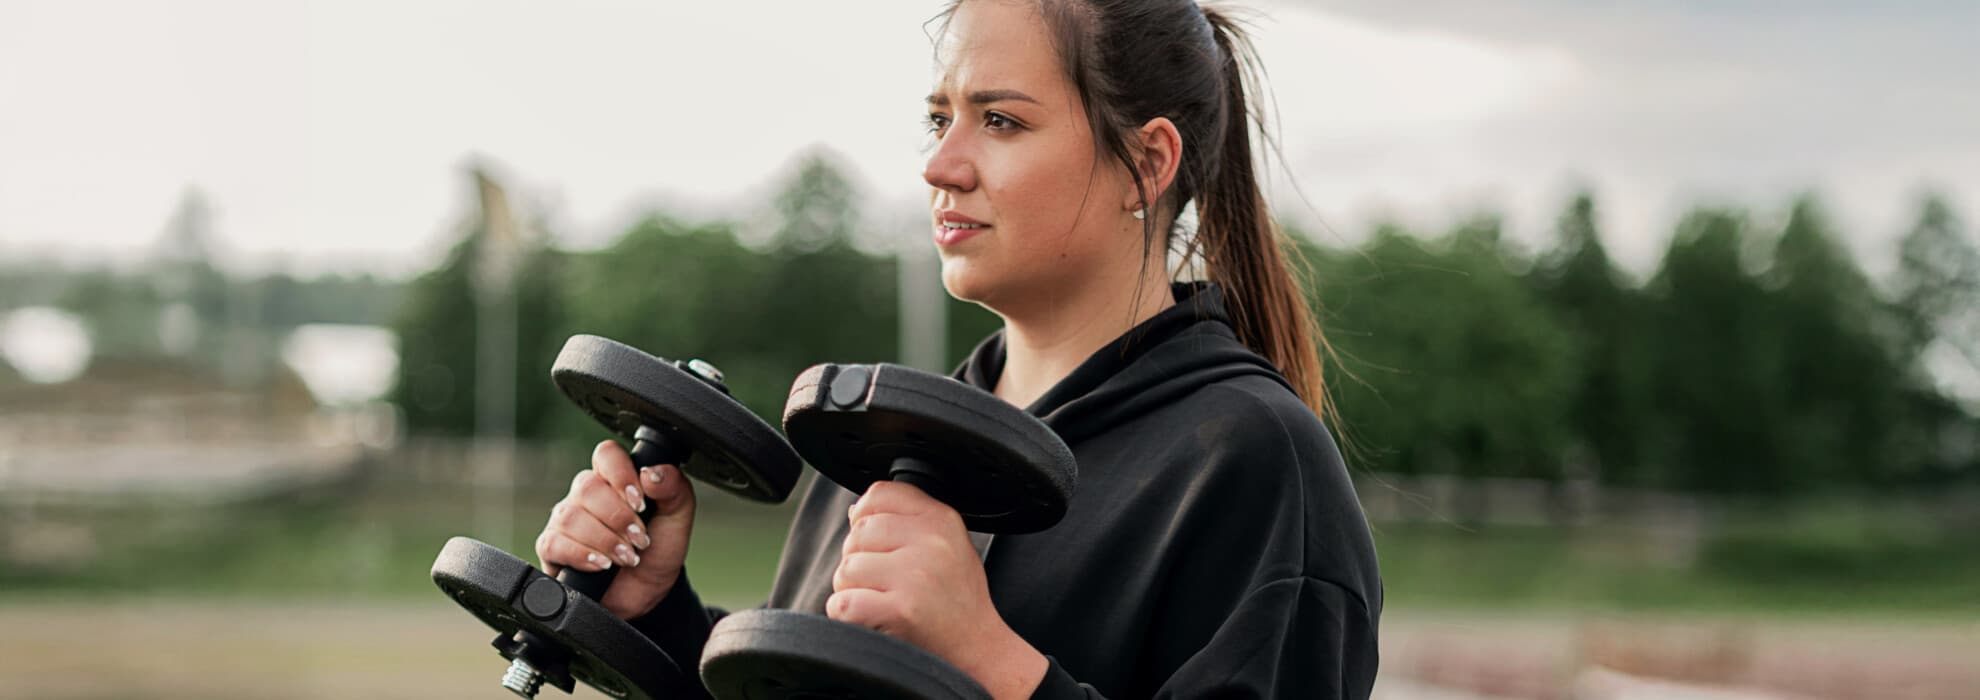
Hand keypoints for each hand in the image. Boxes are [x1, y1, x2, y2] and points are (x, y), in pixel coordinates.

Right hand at [534, 439, 697, 619]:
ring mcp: (565, 520)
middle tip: (640, 539)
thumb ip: (674, 489)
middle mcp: (585, 495)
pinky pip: (555, 543)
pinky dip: (582, 555)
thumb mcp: (677, 519)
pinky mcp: (552, 548)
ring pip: (571, 516)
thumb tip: (652, 472)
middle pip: (587, 487)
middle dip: (619, 518)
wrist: (646, 593)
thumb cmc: (658, 550)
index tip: (640, 502)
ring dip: (605, 540)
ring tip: (627, 557)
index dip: (621, 474)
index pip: (607, 455)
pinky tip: (601, 565)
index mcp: (614, 479)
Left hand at [829, 481, 1047, 699]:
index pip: (880, 494)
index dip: (865, 516)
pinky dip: (850, 616)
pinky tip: (875, 620)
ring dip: (854, 591)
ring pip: (846, 570)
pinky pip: (843, 603)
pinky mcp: (899, 610)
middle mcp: (930, 542)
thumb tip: (854, 510)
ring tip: (884, 603)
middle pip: (857, 534)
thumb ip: (907, 522)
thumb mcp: (949, 545)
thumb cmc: (959, 600)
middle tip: (886, 585)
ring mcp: (914, 576)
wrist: (979, 650)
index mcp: (942, 520)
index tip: (876, 542)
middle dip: (860, 561)